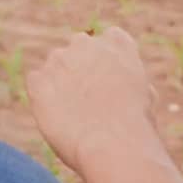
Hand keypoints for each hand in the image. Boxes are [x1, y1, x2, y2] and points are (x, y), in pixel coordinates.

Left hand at [26, 27, 157, 174]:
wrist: (114, 144)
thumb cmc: (135, 125)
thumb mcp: (146, 95)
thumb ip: (129, 78)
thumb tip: (120, 82)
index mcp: (116, 42)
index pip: (110, 38)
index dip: (108, 60)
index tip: (109, 79)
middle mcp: (85, 43)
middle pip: (78, 49)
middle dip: (80, 68)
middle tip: (88, 100)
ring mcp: (58, 60)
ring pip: (55, 66)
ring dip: (60, 83)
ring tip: (74, 114)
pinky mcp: (38, 81)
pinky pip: (36, 83)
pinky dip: (43, 97)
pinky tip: (58, 117)